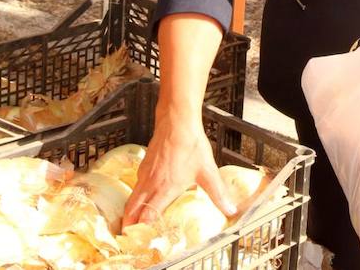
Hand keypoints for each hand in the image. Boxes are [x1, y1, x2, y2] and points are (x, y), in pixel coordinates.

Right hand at [122, 113, 236, 227]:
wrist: (177, 121)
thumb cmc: (191, 144)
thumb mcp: (208, 172)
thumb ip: (218, 193)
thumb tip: (230, 209)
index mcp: (165, 189)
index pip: (147, 216)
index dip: (143, 230)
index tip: (143, 239)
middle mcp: (151, 184)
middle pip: (132, 210)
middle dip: (129, 225)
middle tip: (130, 236)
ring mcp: (145, 174)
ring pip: (132, 198)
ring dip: (131, 211)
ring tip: (134, 221)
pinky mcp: (144, 165)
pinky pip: (136, 185)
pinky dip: (135, 196)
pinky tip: (144, 196)